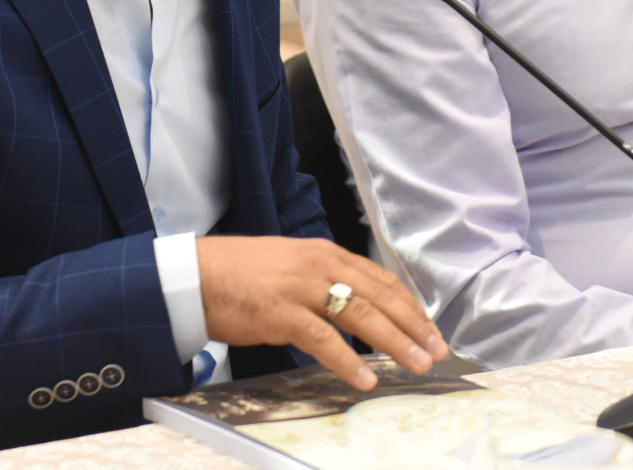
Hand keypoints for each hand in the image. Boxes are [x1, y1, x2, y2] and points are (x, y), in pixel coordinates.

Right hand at [196, 236, 448, 389]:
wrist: (196, 274)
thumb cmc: (242, 275)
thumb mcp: (292, 266)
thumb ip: (324, 281)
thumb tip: (356, 307)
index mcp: (325, 253)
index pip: (380, 278)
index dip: (409, 305)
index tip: (430, 327)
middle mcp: (319, 265)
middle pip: (379, 296)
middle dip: (413, 325)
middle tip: (436, 350)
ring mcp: (301, 288)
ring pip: (360, 315)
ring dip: (393, 342)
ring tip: (416, 363)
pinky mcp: (281, 312)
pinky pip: (323, 340)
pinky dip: (348, 361)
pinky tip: (366, 377)